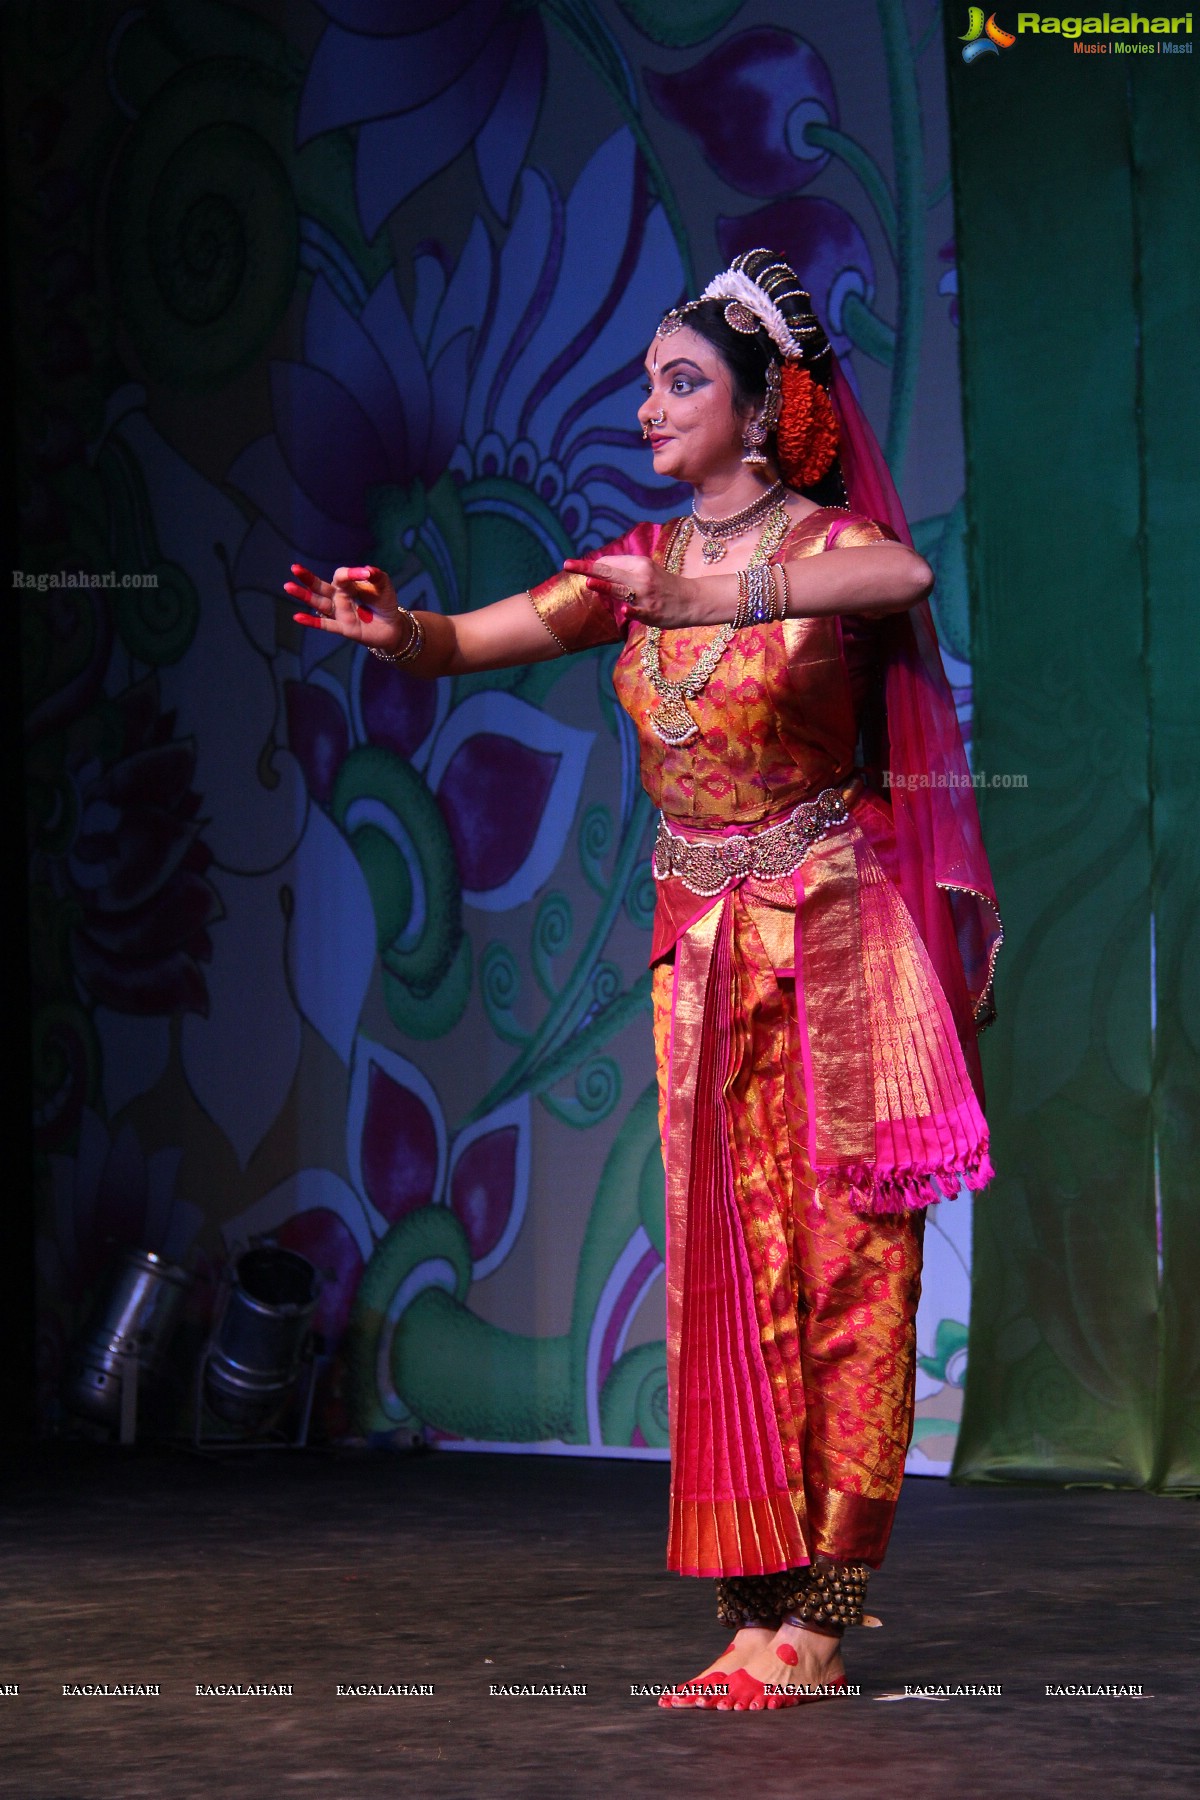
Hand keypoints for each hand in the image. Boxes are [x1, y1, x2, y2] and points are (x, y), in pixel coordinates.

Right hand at [285, 563, 411, 652]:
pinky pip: (325, 624)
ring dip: (304, 595)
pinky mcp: (343, 627)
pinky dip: (312, 621)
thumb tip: (368, 569)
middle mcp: (339, 596)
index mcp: (348, 584)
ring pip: (318, 603)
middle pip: (320, 586)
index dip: (352, 573)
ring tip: (288, 587)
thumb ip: (377, 576)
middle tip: (294, 568)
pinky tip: (297, 617)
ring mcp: (339, 612)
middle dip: (308, 578)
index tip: (367, 574)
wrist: (392, 626)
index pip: (342, 575)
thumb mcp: (383, 586)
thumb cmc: (384, 602)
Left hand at [563, 554, 708, 628]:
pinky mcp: (651, 612)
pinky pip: (638, 610)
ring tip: (588, 582)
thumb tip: (599, 567)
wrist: (692, 600)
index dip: (592, 566)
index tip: (574, 566)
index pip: (609, 563)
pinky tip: (624, 610)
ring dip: (605, 586)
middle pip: (610, 571)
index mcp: (639, 564)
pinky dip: (631, 610)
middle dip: (587, 568)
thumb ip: (624, 569)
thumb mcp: (646, 571)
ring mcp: (645, 595)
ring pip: (621, 589)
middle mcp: (641, 577)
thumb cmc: (664, 585)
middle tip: (566, 565)